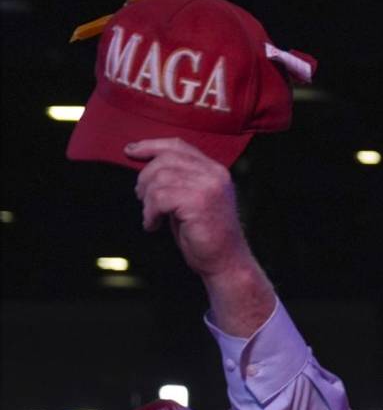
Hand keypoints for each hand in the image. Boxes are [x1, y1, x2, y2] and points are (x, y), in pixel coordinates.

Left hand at [127, 138, 254, 279]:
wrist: (226, 263)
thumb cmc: (205, 236)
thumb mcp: (192, 199)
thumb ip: (178, 179)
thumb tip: (143, 162)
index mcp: (215, 171)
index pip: (178, 146)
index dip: (150, 146)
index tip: (130, 151)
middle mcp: (214, 175)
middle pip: (165, 160)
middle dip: (145, 178)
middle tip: (142, 199)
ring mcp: (208, 187)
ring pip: (159, 178)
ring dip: (147, 200)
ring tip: (151, 216)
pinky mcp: (198, 202)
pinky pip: (159, 198)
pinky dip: (150, 213)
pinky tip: (153, 225)